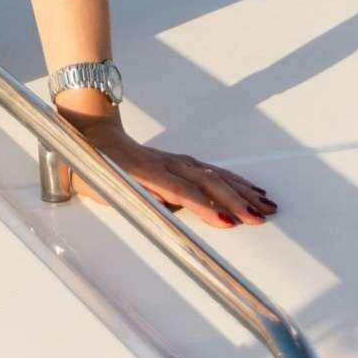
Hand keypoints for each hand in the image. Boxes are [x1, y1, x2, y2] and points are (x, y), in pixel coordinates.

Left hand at [69, 110, 275, 231]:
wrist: (91, 136)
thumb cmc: (95, 167)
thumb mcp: (105, 186)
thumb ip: (132, 195)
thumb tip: (161, 206)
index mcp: (146, 172)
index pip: (180, 190)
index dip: (204, 206)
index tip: (226, 221)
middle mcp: (167, 164)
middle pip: (205, 183)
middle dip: (234, 201)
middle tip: (258, 218)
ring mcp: (177, 161)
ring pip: (214, 176)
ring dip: (242, 192)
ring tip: (266, 207)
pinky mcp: (182, 163)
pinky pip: (213, 171)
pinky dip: (235, 181)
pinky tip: (253, 190)